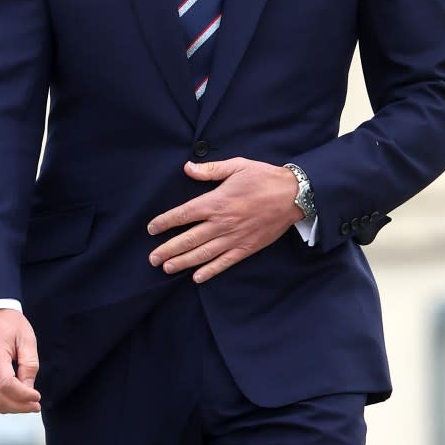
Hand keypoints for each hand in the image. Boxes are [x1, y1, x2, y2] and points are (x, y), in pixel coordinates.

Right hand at [0, 309, 41, 414]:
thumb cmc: (8, 322)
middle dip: (18, 406)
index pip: (6, 385)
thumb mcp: (27, 338)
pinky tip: (14, 400)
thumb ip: (29, 365)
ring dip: (9, 408)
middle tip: (35, 406)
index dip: (23, 396)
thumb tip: (29, 389)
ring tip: (27, 405)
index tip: (37, 397)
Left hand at [147, 157, 301, 282]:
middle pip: (188, 239)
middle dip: (168, 249)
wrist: (293, 195)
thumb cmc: (263, 178)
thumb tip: (187, 168)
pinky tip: (197, 277)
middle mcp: (222, 223)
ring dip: (183, 262)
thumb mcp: (237, 166)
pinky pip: (225, 262)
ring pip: (203, 254)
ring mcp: (234, 238)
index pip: (183, 214)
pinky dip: (210, 271)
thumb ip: (210, 170)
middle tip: (152, 259)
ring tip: (166, 268)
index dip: (165, 222)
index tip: (151, 229)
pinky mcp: (247, 248)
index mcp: (216, 202)